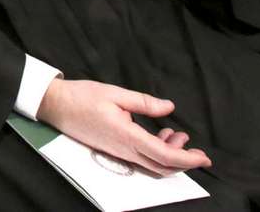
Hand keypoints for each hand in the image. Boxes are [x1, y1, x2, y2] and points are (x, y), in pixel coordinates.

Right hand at [37, 79, 211, 176]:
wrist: (56, 106)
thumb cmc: (83, 97)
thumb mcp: (115, 93)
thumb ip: (144, 103)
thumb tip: (169, 107)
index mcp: (127, 136)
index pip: (164, 155)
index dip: (186, 159)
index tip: (203, 155)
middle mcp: (124, 150)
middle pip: (161, 167)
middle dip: (183, 160)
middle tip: (192, 144)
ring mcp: (118, 153)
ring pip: (152, 166)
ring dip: (169, 156)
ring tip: (175, 134)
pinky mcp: (114, 150)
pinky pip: (141, 160)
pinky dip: (156, 154)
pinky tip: (158, 135)